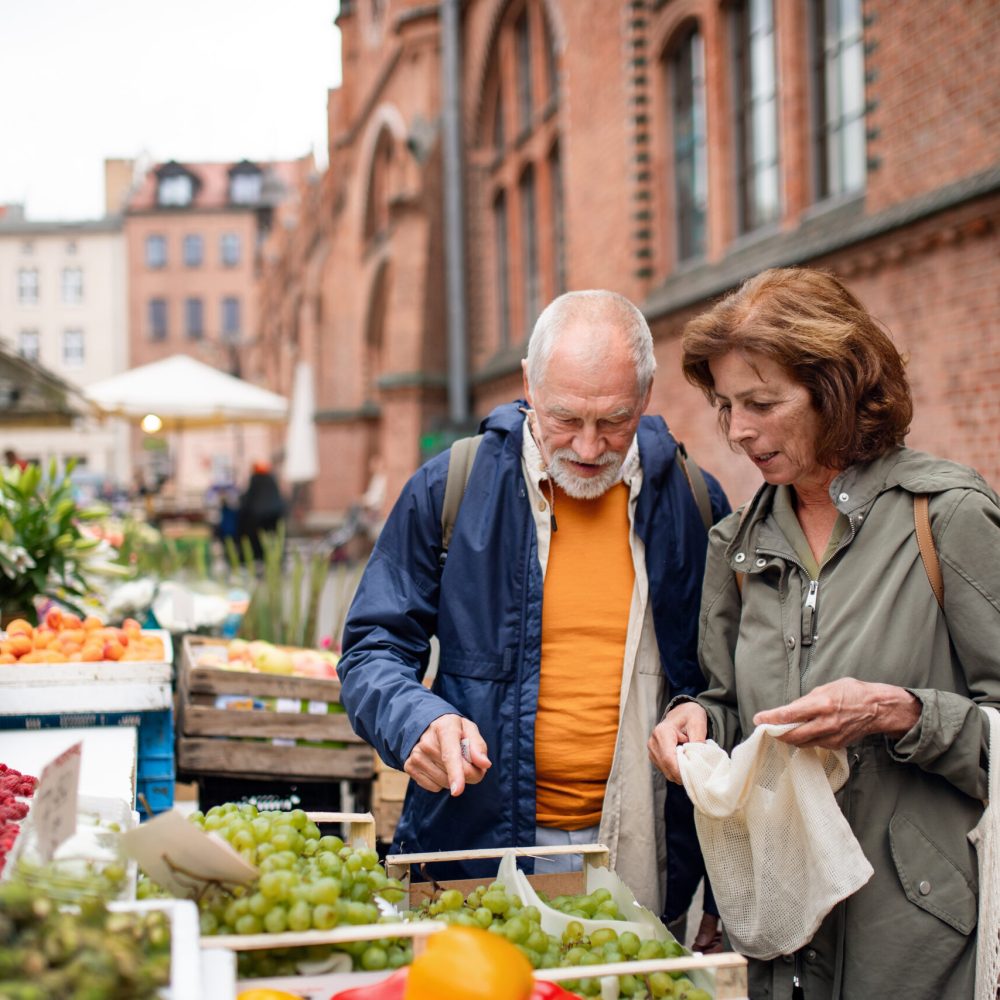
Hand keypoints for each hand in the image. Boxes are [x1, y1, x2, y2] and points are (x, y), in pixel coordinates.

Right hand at [404, 713, 491, 795]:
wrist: (428, 727)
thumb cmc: (454, 730)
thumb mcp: (469, 729)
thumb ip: (478, 746)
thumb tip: (484, 764)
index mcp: (444, 728)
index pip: (450, 755)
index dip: (455, 773)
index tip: (457, 790)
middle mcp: (426, 742)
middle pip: (452, 773)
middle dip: (469, 773)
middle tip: (469, 761)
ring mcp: (416, 755)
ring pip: (444, 783)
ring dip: (454, 778)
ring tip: (451, 761)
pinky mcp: (409, 767)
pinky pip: (434, 787)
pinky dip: (441, 782)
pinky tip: (438, 766)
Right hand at [648, 702, 708, 783]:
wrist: (682, 713)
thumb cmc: (690, 716)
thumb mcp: (698, 724)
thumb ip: (698, 741)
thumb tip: (697, 760)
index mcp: (662, 732)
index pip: (668, 759)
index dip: (681, 771)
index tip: (695, 775)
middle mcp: (653, 742)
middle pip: (666, 767)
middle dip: (683, 774)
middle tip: (698, 772)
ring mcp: (652, 750)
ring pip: (666, 771)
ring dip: (680, 773)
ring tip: (691, 764)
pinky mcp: (654, 756)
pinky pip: (666, 770)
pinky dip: (677, 771)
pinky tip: (685, 763)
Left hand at [753, 678, 920, 748]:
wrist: (878, 708)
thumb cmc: (852, 692)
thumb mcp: (825, 688)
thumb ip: (806, 701)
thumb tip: (789, 710)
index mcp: (821, 704)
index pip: (789, 714)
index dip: (771, 718)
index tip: (758, 719)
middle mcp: (825, 723)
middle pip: (792, 735)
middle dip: (776, 733)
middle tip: (765, 728)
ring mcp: (832, 736)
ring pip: (802, 743)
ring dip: (788, 738)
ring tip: (779, 731)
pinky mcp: (836, 744)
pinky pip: (814, 745)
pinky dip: (804, 740)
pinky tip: (799, 734)